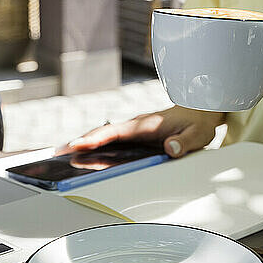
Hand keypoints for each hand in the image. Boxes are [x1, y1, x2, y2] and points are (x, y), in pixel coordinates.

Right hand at [64, 106, 224, 157]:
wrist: (203, 108)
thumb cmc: (199, 121)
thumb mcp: (198, 134)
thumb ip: (185, 142)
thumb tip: (170, 148)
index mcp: (146, 124)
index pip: (116, 132)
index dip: (96, 138)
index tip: (77, 144)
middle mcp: (136, 125)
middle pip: (104, 133)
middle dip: (82, 141)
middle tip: (60, 152)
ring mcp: (135, 130)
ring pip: (106, 135)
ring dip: (87, 143)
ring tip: (66, 155)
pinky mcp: (136, 135)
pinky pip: (113, 139)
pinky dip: (97, 144)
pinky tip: (88, 154)